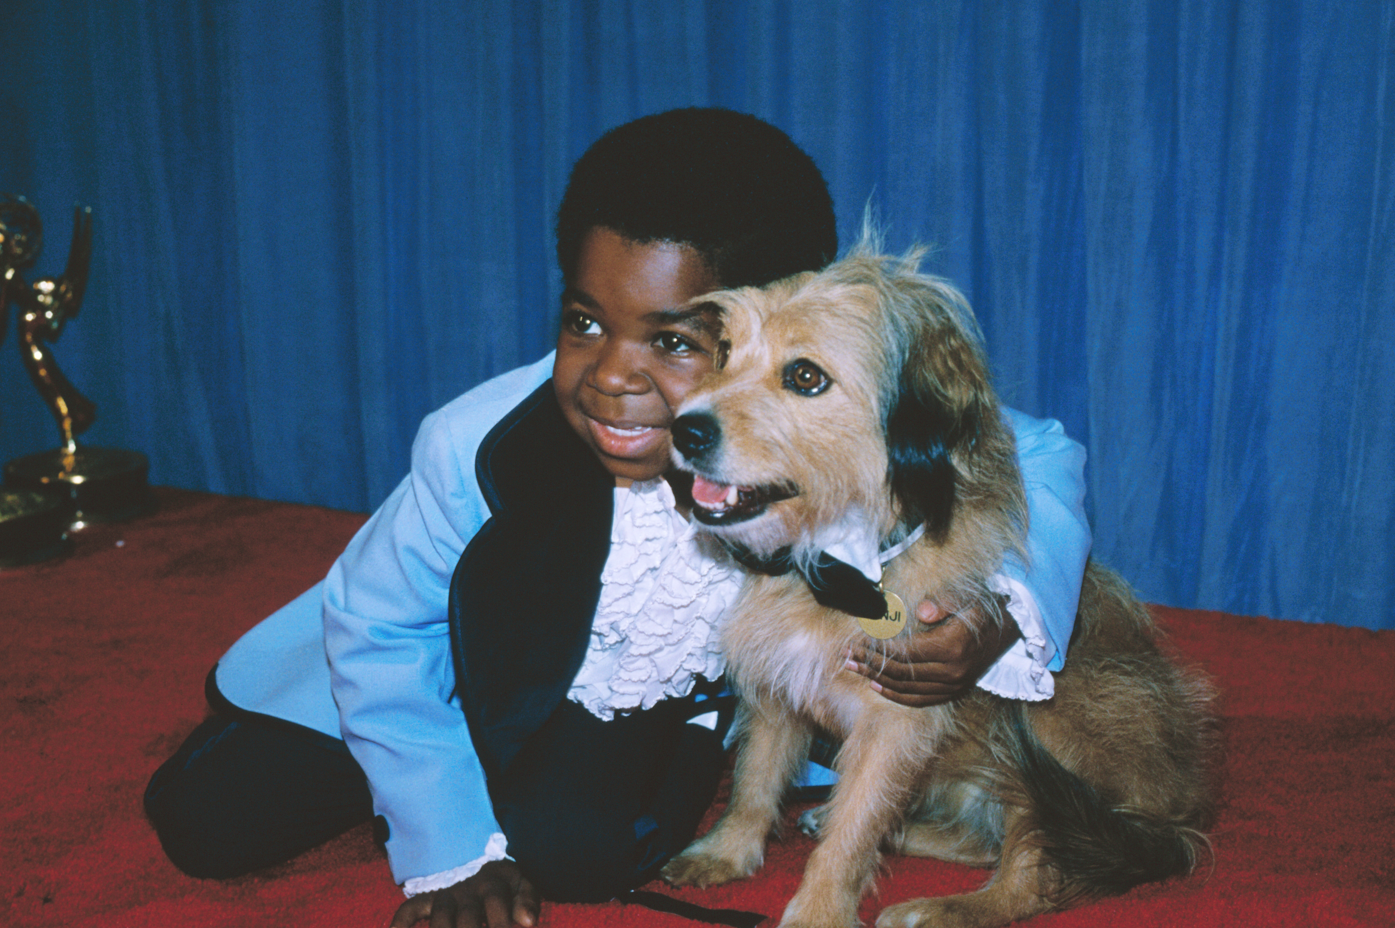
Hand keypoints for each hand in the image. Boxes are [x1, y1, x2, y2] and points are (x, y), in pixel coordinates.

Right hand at [391, 860, 539, 927]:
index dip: (501, 921)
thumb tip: (529, 922)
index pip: (497, 901)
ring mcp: (446, 894)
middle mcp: (468, 888)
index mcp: (493, 882)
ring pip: (442, 918)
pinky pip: (410, 909)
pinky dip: (402, 922)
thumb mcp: (519, 881)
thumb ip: (528, 899)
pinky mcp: (427, 898)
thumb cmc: (499, 878)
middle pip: (468, 917)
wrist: (469, 848)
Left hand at [844, 595, 1018, 707]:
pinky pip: (920, 700)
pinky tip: (877, 686)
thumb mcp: (964, 598)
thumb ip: (942, 604)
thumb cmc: (980, 610)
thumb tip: (920, 612)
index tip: (857, 641)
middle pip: (901, 673)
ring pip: (907, 689)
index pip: (905, 653)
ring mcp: (954, 686)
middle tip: (847, 656)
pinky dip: (897, 695)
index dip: (878, 649)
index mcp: (951, 647)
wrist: (1009, 630)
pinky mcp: (954, 692)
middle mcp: (952, 672)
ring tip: (854, 669)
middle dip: (871, 665)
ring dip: (877, 680)